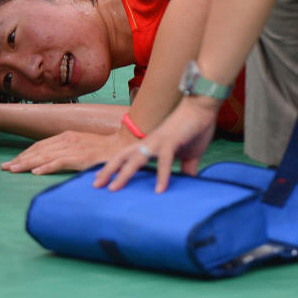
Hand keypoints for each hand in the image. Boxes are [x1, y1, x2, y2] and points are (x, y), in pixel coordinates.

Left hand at [1, 128, 136, 174]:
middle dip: (20, 159)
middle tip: (5, 167)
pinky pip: (59, 162)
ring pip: (45, 156)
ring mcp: (74, 148)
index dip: (25, 154)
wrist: (123, 146)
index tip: (12, 162)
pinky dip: (46, 167)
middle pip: (38, 150)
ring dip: (27, 164)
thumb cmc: (103, 149)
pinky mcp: (80, 157)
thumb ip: (67, 150)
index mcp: (67, 136)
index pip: (40, 145)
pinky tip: (35, 172)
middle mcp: (67, 139)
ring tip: (13, 170)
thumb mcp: (82, 145)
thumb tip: (50, 161)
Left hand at [94, 96, 218, 192]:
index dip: (114, 167)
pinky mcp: (172, 141)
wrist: (202, 106)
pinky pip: (165, 161)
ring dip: (123, 173)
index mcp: (151, 145)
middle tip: (95, 185)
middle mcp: (149, 142)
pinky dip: (162, 176)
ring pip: (135, 158)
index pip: (127, 157)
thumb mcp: (190, 154)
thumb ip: (187, 167)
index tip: (100, 179)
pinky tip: (159, 191)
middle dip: (108, 170)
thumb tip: (189, 180)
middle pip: (122, 156)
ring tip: (113, 188)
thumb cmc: (194, 128)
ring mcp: (159, 141)